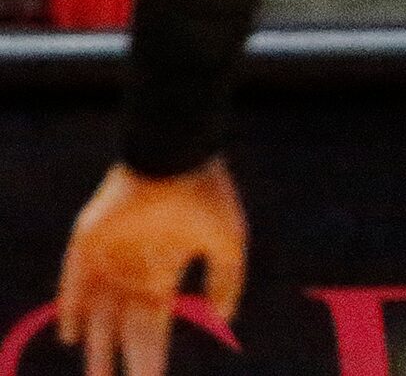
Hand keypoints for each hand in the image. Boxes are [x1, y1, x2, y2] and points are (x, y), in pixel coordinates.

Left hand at [59, 161, 246, 375]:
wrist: (176, 156)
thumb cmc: (207, 198)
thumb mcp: (230, 243)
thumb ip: (227, 281)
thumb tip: (224, 318)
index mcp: (163, 270)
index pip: (154, 322)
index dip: (152, 353)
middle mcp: (133, 269)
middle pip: (121, 326)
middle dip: (120, 359)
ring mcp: (107, 257)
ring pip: (95, 311)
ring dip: (94, 343)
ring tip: (96, 375)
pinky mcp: (86, 242)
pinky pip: (73, 282)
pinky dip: (70, 307)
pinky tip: (70, 333)